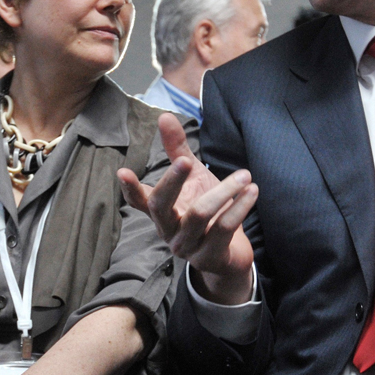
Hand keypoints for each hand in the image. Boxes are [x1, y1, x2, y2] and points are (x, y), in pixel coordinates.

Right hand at [118, 113, 257, 304]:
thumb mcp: (194, 178)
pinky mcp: (209, 258)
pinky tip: (252, 191)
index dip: (130, 188)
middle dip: (172, 182)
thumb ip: (177, 150)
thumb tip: (164, 116)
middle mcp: (168, 230)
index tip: (122, 172)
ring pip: (199, 215)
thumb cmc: (209, 210)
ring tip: (244, 175)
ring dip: (224, 192)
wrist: (231, 253)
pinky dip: (239, 208)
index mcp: (161, 211)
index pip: (139, 200)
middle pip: (161, 206)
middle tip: (185, 162)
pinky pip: (223, 229)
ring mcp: (187, 247)